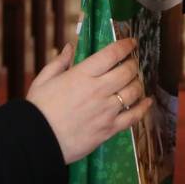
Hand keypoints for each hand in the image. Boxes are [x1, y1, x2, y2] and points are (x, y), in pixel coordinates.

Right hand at [25, 40, 150, 164]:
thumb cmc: (38, 110)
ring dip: (137, 83)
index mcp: (81, 75)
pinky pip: (133, 117)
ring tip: (135, 81)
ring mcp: (106, 110)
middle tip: (132, 63)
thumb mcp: (43, 80)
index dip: (125, 46)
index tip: (132, 42)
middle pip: (127, 72)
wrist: (37, 140)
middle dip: (133, 64)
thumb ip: (59, 62)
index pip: (111, 54)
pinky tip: (147, 102)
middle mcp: (97, 90)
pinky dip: (143, 108)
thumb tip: (69, 47)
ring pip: (133, 92)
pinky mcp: (108, 129)